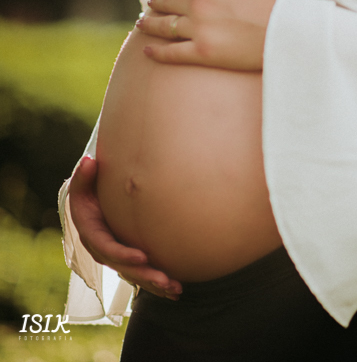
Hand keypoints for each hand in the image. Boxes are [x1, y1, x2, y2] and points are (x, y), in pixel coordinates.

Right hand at [69, 155, 181, 299]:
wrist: (92, 200)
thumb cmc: (89, 188)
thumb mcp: (83, 182)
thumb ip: (84, 175)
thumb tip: (89, 162)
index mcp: (92, 234)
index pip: (108, 248)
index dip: (124, 255)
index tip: (143, 256)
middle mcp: (104, 249)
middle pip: (124, 268)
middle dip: (145, 275)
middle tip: (165, 279)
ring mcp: (117, 256)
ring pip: (135, 275)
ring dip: (155, 284)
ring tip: (176, 289)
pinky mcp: (129, 258)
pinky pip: (143, 274)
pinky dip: (158, 285)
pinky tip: (177, 291)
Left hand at [138, 0, 286, 70]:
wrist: (290, 30)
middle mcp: (198, 3)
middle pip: (168, 0)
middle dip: (158, 1)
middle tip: (152, 3)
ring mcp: (198, 29)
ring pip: (164, 26)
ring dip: (150, 24)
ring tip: (142, 23)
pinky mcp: (203, 53)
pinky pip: (172, 53)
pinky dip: (156, 53)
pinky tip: (147, 52)